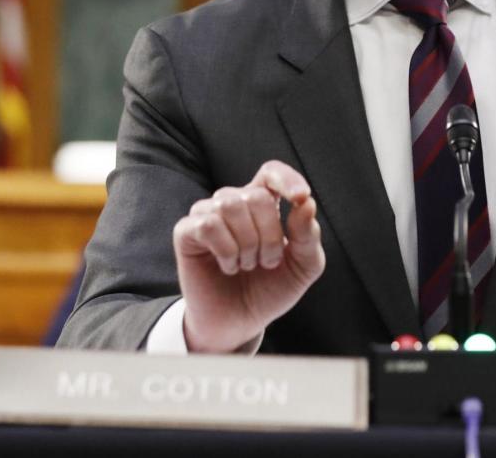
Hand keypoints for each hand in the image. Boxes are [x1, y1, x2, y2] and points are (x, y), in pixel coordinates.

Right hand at [172, 160, 324, 352]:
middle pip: (256, 196)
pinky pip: (208, 224)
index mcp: (264, 203)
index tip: (300, 198)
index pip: (272, 172)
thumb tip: (306, 204)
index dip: (287, 179)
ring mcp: (208, 214)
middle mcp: (235, 202)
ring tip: (247, 265)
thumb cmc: (270, 289)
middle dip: (269, 235)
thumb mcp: (303, 266)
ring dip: (247, 244)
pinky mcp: (187, 232)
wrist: (240, 323)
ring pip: (230, 205)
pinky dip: (226, 249)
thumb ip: (308, 235)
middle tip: (267, 261)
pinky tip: (229, 266)